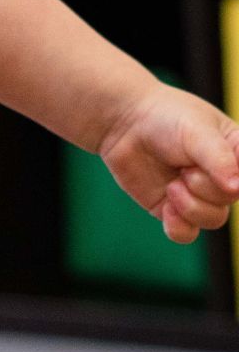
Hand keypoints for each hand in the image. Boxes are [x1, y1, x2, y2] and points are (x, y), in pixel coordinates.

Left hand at [98, 79, 238, 243]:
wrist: (124, 124)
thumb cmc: (166, 118)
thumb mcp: (197, 131)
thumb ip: (218, 159)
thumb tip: (236, 188)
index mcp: (237, 152)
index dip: (238, 181)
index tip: (227, 178)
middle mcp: (222, 176)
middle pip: (230, 199)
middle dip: (204, 185)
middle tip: (183, 167)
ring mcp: (198, 194)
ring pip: (213, 220)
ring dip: (190, 205)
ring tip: (171, 184)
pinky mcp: (173, 210)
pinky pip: (187, 234)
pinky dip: (178, 226)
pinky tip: (167, 208)